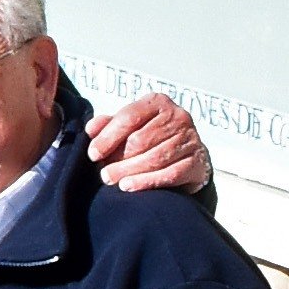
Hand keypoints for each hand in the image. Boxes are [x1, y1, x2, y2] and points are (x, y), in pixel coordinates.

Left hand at [86, 91, 209, 195]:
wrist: (187, 152)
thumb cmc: (151, 135)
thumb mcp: (129, 125)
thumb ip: (108, 125)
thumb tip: (90, 129)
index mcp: (157, 102)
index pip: (129, 117)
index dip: (108, 137)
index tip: (93, 154)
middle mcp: (177, 117)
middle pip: (140, 140)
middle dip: (117, 159)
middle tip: (103, 173)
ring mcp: (190, 138)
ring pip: (154, 159)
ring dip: (128, 171)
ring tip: (111, 179)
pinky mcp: (197, 161)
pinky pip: (169, 174)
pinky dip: (146, 182)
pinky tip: (128, 186)